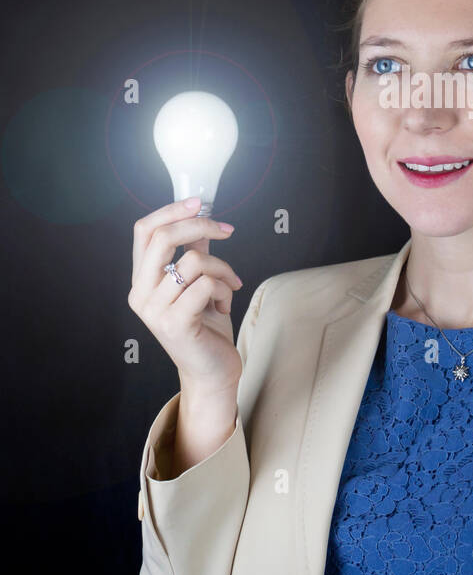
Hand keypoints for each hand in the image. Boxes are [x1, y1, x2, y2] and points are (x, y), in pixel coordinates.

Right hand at [128, 195, 243, 395]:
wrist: (212, 371)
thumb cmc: (205, 326)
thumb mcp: (199, 282)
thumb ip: (193, 250)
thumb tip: (201, 217)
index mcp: (142, 280)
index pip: (143, 231)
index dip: (171, 210)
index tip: (199, 202)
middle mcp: (140, 294)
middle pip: (163, 238)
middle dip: (200, 225)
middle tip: (226, 230)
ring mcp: (154, 311)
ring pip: (194, 261)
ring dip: (223, 268)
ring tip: (230, 286)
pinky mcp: (174, 324)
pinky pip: (206, 285)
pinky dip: (225, 289)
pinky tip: (224, 306)